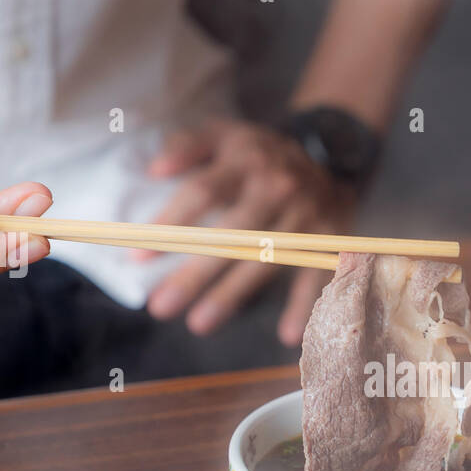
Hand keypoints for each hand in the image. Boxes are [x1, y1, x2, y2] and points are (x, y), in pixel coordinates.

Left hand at [140, 118, 352, 345]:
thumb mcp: (225, 134)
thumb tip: (153, 171)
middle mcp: (277, 187)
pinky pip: (316, 274)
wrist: (331, 153)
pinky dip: (304, 305)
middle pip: (232, 235)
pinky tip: (288, 336)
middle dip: (194, 273)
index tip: (139, 259)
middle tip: (161, 306)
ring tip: (198, 324)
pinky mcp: (330, 237)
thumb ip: (187, 145)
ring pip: (265, 261)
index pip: (203, 192)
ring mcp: (306, 215)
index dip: (171, 223)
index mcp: (246, 160)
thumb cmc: (260, 153)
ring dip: (232, 295)